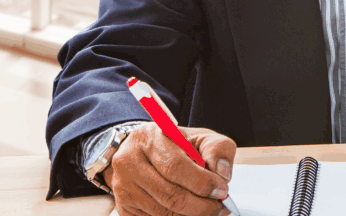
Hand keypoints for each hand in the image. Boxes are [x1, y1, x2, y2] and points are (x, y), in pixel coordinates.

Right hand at [104, 123, 235, 215]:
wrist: (143, 151)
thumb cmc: (175, 144)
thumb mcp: (200, 137)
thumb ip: (217, 149)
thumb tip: (222, 173)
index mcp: (149, 138)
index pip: (175, 166)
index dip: (202, 182)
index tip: (222, 190)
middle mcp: (129, 162)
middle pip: (169, 194)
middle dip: (201, 205)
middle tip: (219, 206)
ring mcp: (123, 187)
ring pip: (162, 212)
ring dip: (190, 215)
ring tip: (207, 209)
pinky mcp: (124, 207)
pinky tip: (188, 212)